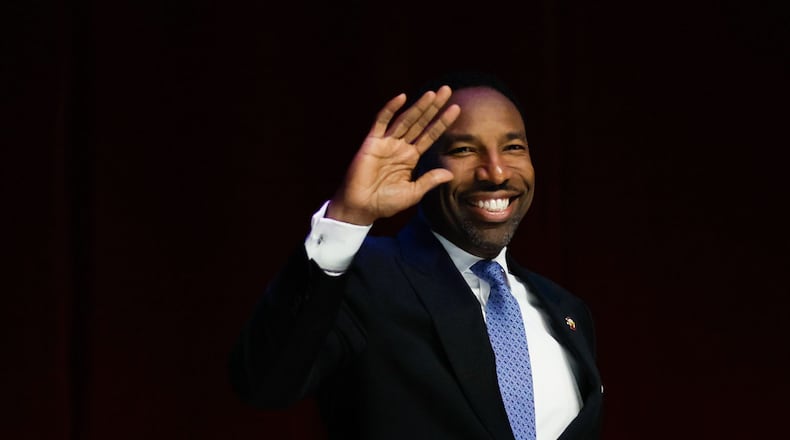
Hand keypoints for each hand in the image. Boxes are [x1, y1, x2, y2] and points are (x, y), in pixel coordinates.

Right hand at [327, 85, 460, 224]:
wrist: (362, 207)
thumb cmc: (385, 202)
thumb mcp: (412, 192)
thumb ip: (429, 181)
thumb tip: (449, 174)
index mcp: (410, 157)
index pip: (430, 135)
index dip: (442, 122)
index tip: (456, 109)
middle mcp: (400, 147)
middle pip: (420, 122)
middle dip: (434, 107)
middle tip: (447, 90)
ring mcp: (386, 142)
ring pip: (405, 119)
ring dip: (418, 106)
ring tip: (433, 93)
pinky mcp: (372, 142)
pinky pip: (381, 122)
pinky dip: (390, 109)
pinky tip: (401, 97)